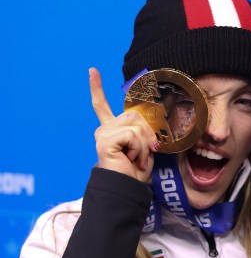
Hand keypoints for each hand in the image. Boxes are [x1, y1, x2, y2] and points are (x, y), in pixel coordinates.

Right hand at [90, 67, 158, 181]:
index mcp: (112, 129)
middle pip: (135, 115)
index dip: (97, 87)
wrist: (128, 187)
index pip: (101, 104)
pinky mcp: (105, 141)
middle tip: (145, 152)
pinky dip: (139, 149)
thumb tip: (150, 120)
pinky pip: (132, 136)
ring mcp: (102, 134)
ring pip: (136, 125)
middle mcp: (104, 129)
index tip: (92, 70)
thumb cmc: (136, 170)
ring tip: (137, 158)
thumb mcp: (144, 145)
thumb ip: (143, 129)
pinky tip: (132, 160)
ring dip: (145, 144)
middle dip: (148, 135)